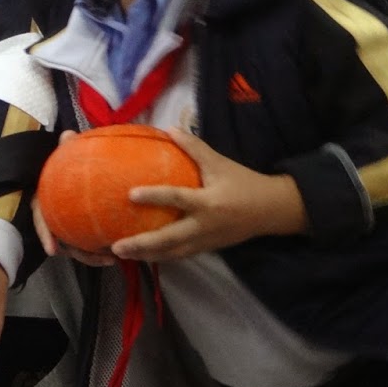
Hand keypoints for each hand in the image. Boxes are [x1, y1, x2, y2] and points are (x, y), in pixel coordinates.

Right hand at [32, 131, 118, 266]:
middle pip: (62, 241)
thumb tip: (67, 134)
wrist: (72, 174)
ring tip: (113, 259)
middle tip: (100, 258)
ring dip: (93, 256)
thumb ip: (66, 149)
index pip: (41, 220)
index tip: (52, 250)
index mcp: (45, 202)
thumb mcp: (64, 157)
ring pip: (77, 248)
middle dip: (79, 254)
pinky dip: (101, 249)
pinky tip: (120, 250)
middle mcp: (54, 218)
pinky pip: (89, 244)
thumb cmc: (64, 169)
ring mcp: (67, 227)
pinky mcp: (80, 231)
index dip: (46, 234)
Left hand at [108, 128, 306, 262]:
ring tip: (122, 254)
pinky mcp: (207, 249)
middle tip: (116, 246)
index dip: (154, 196)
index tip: (131, 194)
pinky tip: (143, 255)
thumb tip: (169, 129)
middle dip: (142, 244)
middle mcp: (204, 226)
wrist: (271, 210)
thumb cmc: (244, 183)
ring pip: (172, 253)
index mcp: (209, 202)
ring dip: (147, 255)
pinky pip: (180, 255)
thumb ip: (194, 147)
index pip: (177, 199)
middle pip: (169, 239)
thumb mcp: (220, 162)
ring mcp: (205, 241)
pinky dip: (161, 257)